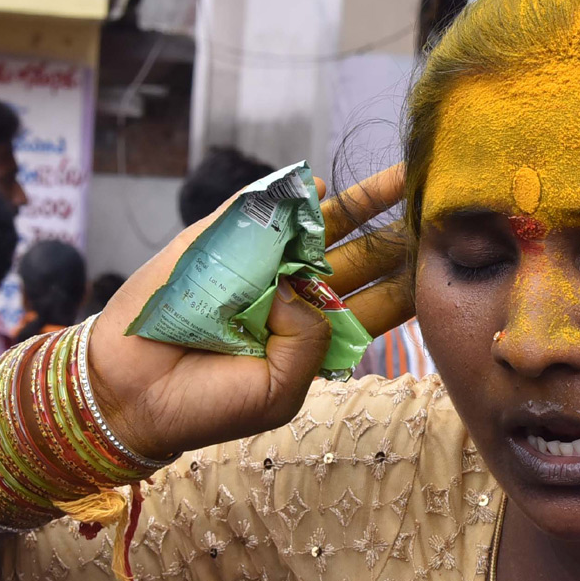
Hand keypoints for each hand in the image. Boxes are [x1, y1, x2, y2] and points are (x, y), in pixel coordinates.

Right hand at [88, 165, 412, 457]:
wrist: (131, 394)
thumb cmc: (210, 404)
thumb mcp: (280, 389)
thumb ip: (310, 342)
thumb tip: (305, 285)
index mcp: (319, 336)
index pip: (378, 303)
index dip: (410, 280)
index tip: (447, 257)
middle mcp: (296, 296)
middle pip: (361, 258)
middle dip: (398, 232)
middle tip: (438, 204)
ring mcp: (259, 266)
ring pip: (320, 227)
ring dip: (362, 201)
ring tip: (401, 176)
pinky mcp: (217, 244)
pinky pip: (256, 213)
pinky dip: (286, 195)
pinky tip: (318, 183)